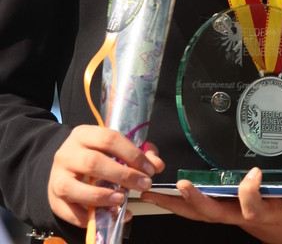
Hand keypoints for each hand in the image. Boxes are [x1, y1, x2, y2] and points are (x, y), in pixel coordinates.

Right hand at [48, 125, 164, 227]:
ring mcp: (57, 177)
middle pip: (94, 162)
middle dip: (123, 175)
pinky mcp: (54, 200)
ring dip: (102, 196)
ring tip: (122, 200)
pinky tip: (107, 215)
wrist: (64, 169)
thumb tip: (157, 164)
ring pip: (74, 188)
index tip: (150, 169)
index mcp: (83, 134)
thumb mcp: (113, 148)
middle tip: (143, 185)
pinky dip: (90, 217)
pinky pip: (70, 212)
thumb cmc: (95, 156)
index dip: (132, 154)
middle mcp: (66, 153)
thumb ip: (138, 154)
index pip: (109, 139)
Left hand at [141, 167, 281, 243]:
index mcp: (265, 214)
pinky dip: (182, 202)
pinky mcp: (229, 210)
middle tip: (181, 185)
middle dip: (197, 201)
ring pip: (201, 212)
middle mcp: (243, 216)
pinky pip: (202, 208)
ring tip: (156, 191)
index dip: (250, 193)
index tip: (256, 174)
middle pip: (215, 213)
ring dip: (178, 203)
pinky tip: (167, 194)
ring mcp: (233, 215)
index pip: (252, 207)